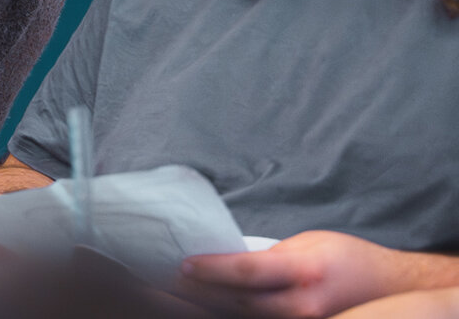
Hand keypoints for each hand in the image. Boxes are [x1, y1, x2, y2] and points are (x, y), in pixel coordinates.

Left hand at [181, 232, 458, 317]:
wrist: (393, 291)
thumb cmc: (347, 260)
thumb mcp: (308, 244)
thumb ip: (269, 257)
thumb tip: (224, 263)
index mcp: (304, 272)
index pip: (246, 273)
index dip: (211, 271)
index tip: (181, 265)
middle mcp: (304, 307)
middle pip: (238, 303)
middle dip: (198, 294)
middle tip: (160, 283)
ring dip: (209, 308)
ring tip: (171, 298)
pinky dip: (232, 316)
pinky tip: (208, 308)